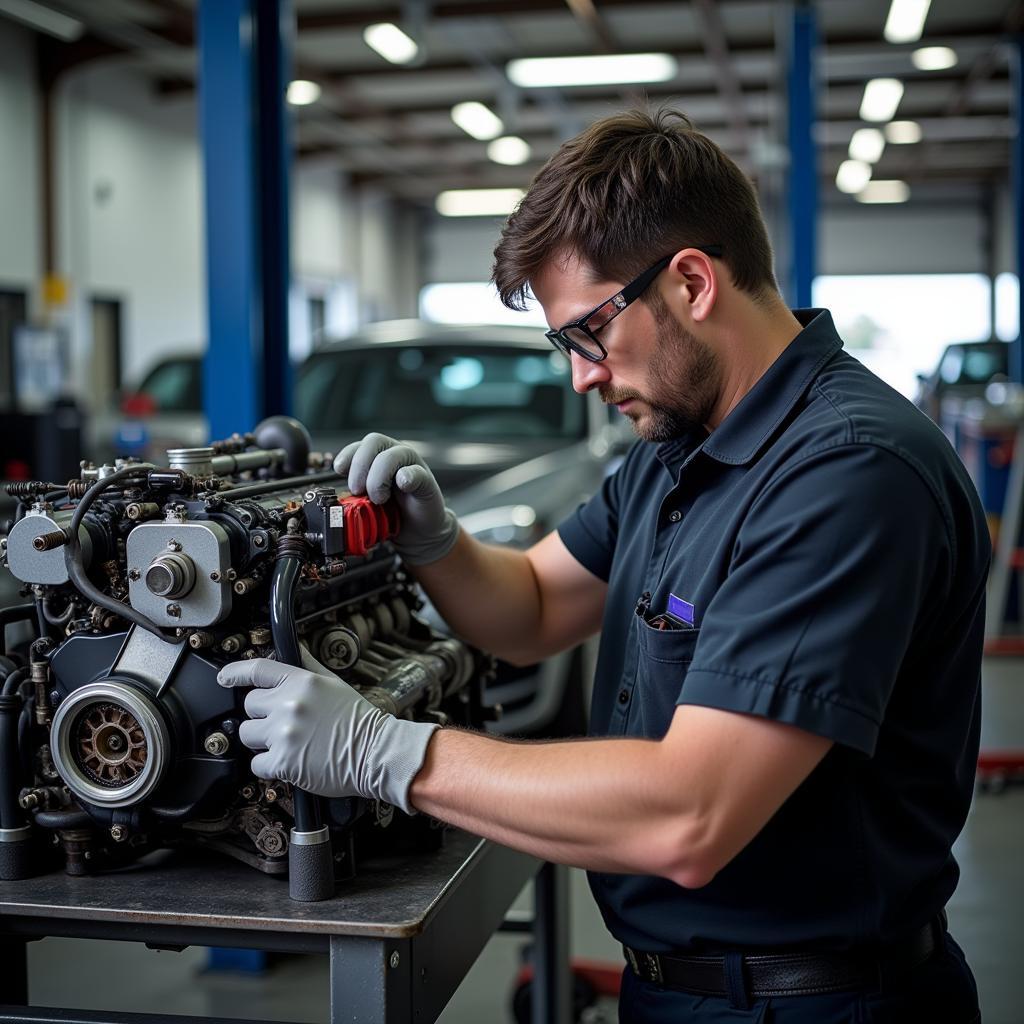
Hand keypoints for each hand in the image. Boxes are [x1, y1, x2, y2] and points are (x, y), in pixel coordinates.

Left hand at [217, 653, 438, 812]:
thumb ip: (308, 667)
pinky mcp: (282, 762)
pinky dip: (269, 765)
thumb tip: (292, 650)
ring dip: (262, 740)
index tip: (225, 677)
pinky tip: (289, 761)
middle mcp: (289, 704)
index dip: (235, 672)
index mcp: (302, 682)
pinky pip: (256, 763)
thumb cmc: (358, 720)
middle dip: (262, 714)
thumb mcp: (334, 683)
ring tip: (287, 743)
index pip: (257, 670)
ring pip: (247, 734)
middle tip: (283, 723)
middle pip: (249, 705)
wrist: (374, 753)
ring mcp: (284, 733)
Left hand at [334, 432, 459, 564]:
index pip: (359, 445)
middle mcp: (394, 455)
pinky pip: (416, 472)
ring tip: (378, 499)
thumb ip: (354, 494)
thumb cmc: (391, 515)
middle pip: (374, 441)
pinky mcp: (426, 481)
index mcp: (377, 458)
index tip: (339, 471)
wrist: (417, 532)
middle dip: (360, 466)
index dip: (347, 454)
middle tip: (357, 490)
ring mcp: (412, 465)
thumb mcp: (366, 502)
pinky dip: (406, 476)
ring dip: (379, 476)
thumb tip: (334, 499)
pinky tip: (402, 486)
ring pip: (392, 455)